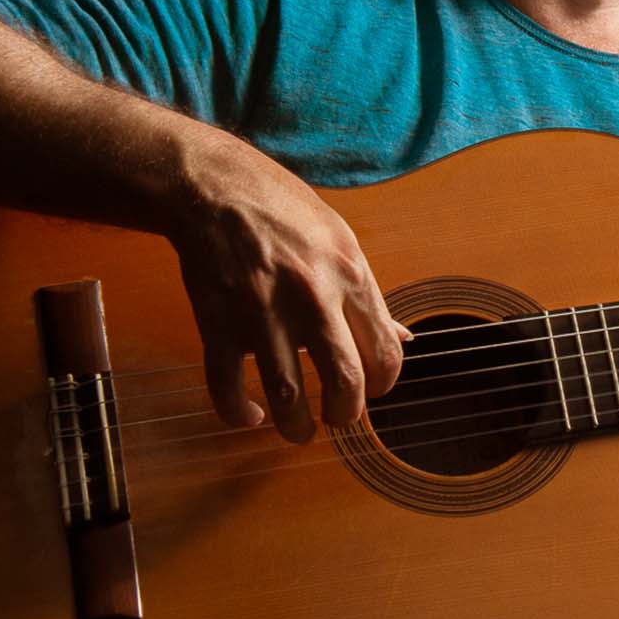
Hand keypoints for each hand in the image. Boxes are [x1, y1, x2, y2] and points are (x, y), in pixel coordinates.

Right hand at [163, 132, 409, 443]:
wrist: (214, 187)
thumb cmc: (282, 209)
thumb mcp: (341, 240)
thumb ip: (370, 296)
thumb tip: (404, 338)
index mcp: (350, 276)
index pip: (385, 353)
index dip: (383, 384)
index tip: (371, 388)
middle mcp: (312, 298)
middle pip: (346, 383)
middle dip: (346, 415)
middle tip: (338, 417)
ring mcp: (262, 314)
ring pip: (288, 397)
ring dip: (297, 428)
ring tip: (299, 430)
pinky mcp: (218, 324)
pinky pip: (227, 388)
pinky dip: (238, 413)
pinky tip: (249, 414)